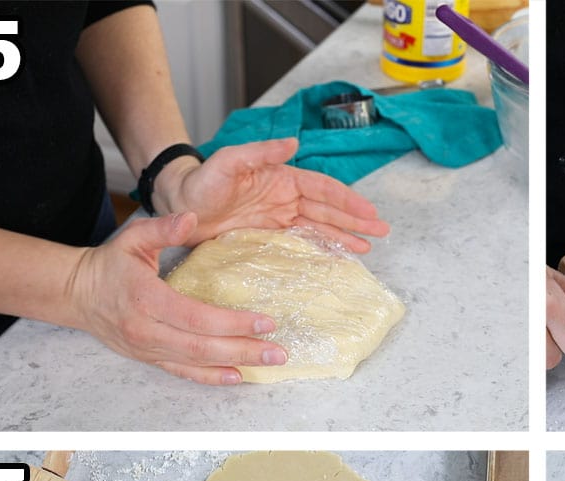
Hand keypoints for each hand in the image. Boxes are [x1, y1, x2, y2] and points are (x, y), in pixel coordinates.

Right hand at [66, 211, 289, 384]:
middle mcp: (146, 330)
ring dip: (236, 364)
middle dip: (244, 350)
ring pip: (196, 362)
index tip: (266, 322)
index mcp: (145, 299)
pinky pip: (184, 372)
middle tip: (279, 352)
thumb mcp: (132, 238)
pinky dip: (211, 377)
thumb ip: (163, 228)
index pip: (196, 318)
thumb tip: (191, 217)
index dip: (233, 323)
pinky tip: (237, 376)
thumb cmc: (110, 265)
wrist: (76, 294)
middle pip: (202, 347)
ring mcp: (147, 349)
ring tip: (270, 363)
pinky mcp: (149, 358)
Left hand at [155, 138, 390, 252]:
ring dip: (346, 234)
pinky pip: (305, 240)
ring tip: (369, 246)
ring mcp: (281, 217)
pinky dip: (325, 245)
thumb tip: (293, 143)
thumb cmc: (203, 181)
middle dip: (356, 220)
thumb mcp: (230, 161)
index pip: (323, 189)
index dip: (347, 200)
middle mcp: (287, 197)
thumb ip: (261, 152)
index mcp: (282, 177)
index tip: (368, 211)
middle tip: (382, 231)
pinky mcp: (272, 234)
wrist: (182, 205)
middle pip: (329, 209)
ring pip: (322, 226)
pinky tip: (342, 253)